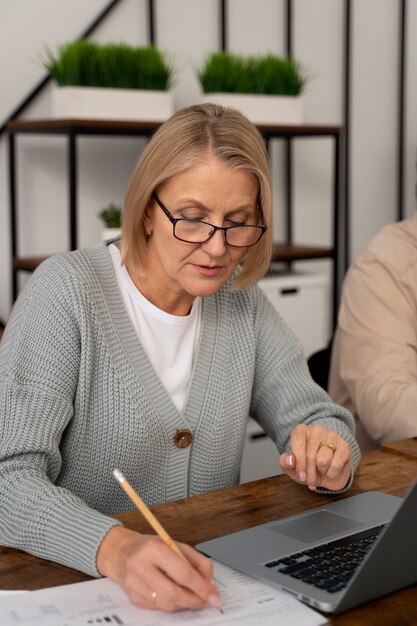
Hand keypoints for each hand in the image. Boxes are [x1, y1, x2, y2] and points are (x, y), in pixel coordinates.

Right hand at [96, 526, 221, 611]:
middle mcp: (141, 567)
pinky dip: (172, 604)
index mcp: (154, 549)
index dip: (201, 586)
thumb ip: (196, 560)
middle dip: (194, 600)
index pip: (182, 572)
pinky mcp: (133, 598)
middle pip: (173, 593)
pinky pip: (159, 608)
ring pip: (167, 604)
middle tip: (206, 600)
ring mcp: (134, 585)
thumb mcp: (174, 544)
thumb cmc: (150, 547)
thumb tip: (210, 582)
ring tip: (193, 596)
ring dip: (185, 603)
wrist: (120, 552)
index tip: (214, 595)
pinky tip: (176, 595)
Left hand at [279, 424, 351, 490]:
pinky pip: (336, 464)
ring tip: (321, 471)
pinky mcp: (344, 445)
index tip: (301, 476)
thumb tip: (290, 459)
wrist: (328, 474)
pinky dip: (332, 473)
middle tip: (310, 481)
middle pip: (310, 455)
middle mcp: (316, 430)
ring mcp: (331, 436)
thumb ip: (285, 463)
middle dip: (310, 473)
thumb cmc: (308, 468)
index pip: (298, 443)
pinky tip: (331, 471)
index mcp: (301, 431)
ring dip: (321, 472)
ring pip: (323, 459)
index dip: (299, 463)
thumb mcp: (293, 469)